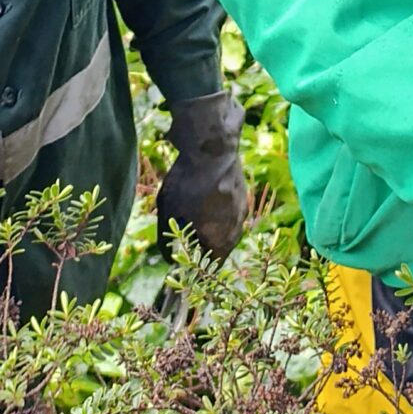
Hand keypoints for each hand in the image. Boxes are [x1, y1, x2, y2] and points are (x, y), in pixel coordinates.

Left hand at [156, 91, 248, 255]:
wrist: (212, 147)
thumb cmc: (188, 184)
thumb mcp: (170, 215)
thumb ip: (169, 242)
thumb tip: (170, 256)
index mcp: (221, 241)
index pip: (210, 266)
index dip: (196, 264)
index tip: (183, 258)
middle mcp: (237, 229)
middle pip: (220, 247)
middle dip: (203, 245)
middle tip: (186, 236)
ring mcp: (243, 209)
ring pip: (226, 227)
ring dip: (212, 226)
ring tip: (193, 215)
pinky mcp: (242, 191)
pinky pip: (229, 209)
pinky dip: (218, 209)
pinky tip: (204, 197)